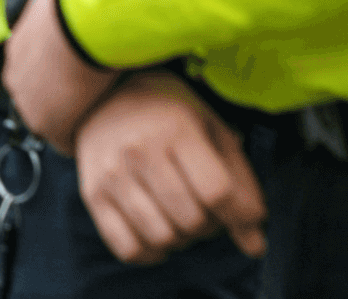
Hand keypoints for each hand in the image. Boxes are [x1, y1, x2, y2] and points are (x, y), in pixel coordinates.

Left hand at [1, 0, 123, 153]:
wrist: (84, 26)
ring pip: (49, 117)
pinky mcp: (48, 123)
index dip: (55, 72)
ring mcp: (28, 102)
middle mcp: (15, 76)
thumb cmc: (75, 2)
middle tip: (88, 92)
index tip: (75, 71)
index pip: (32, 68)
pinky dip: (76, 136)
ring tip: (93, 111)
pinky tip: (93, 128)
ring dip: (68, 116)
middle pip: (38, 95)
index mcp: (16, 47)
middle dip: (60, 96)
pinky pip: (62, 138)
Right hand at [74, 72, 267, 263]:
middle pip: (192, 220)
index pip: (217, 192)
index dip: (240, 214)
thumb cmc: (169, 114)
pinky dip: (151, 252)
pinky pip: (128, 248)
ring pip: (162, 238)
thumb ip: (240, 185)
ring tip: (180, 217)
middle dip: (210, 225)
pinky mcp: (92, 193)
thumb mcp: (213, 132)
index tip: (245, 214)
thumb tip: (255, 245)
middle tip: (206, 209)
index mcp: (176, 129)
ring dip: (182, 238)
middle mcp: (139, 150)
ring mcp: (112, 173)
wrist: (105, 96)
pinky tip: (157, 231)